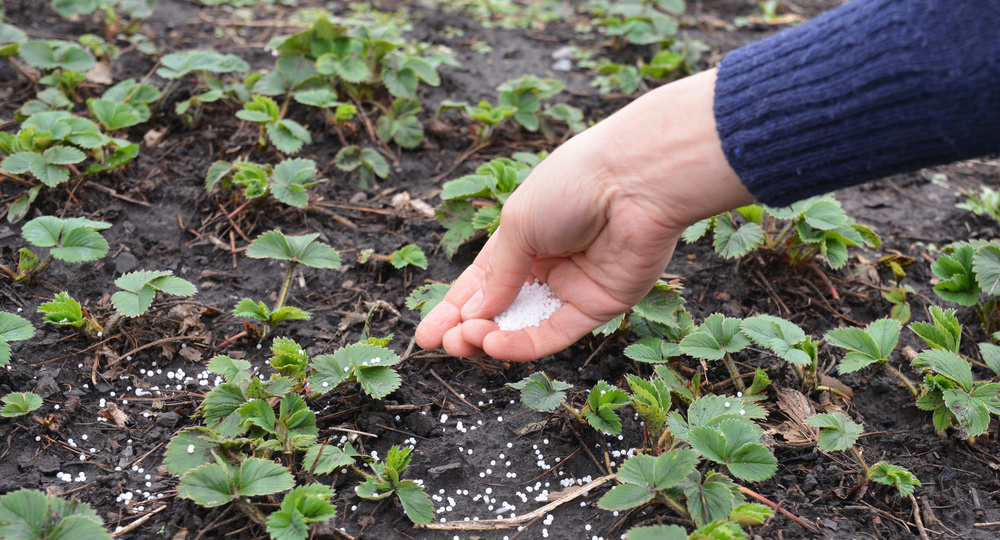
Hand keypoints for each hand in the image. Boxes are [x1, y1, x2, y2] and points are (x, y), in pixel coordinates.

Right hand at [415, 69, 752, 360]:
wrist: (634, 181)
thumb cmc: (571, 186)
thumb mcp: (517, 225)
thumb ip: (498, 275)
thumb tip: (474, 314)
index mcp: (523, 237)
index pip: (482, 282)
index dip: (455, 308)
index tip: (426, 335)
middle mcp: (547, 265)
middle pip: (501, 309)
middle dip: (468, 328)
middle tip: (443, 344)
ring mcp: (573, 288)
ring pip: (525, 326)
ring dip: (491, 338)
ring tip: (464, 342)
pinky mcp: (599, 307)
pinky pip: (555, 333)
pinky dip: (522, 344)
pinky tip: (494, 345)